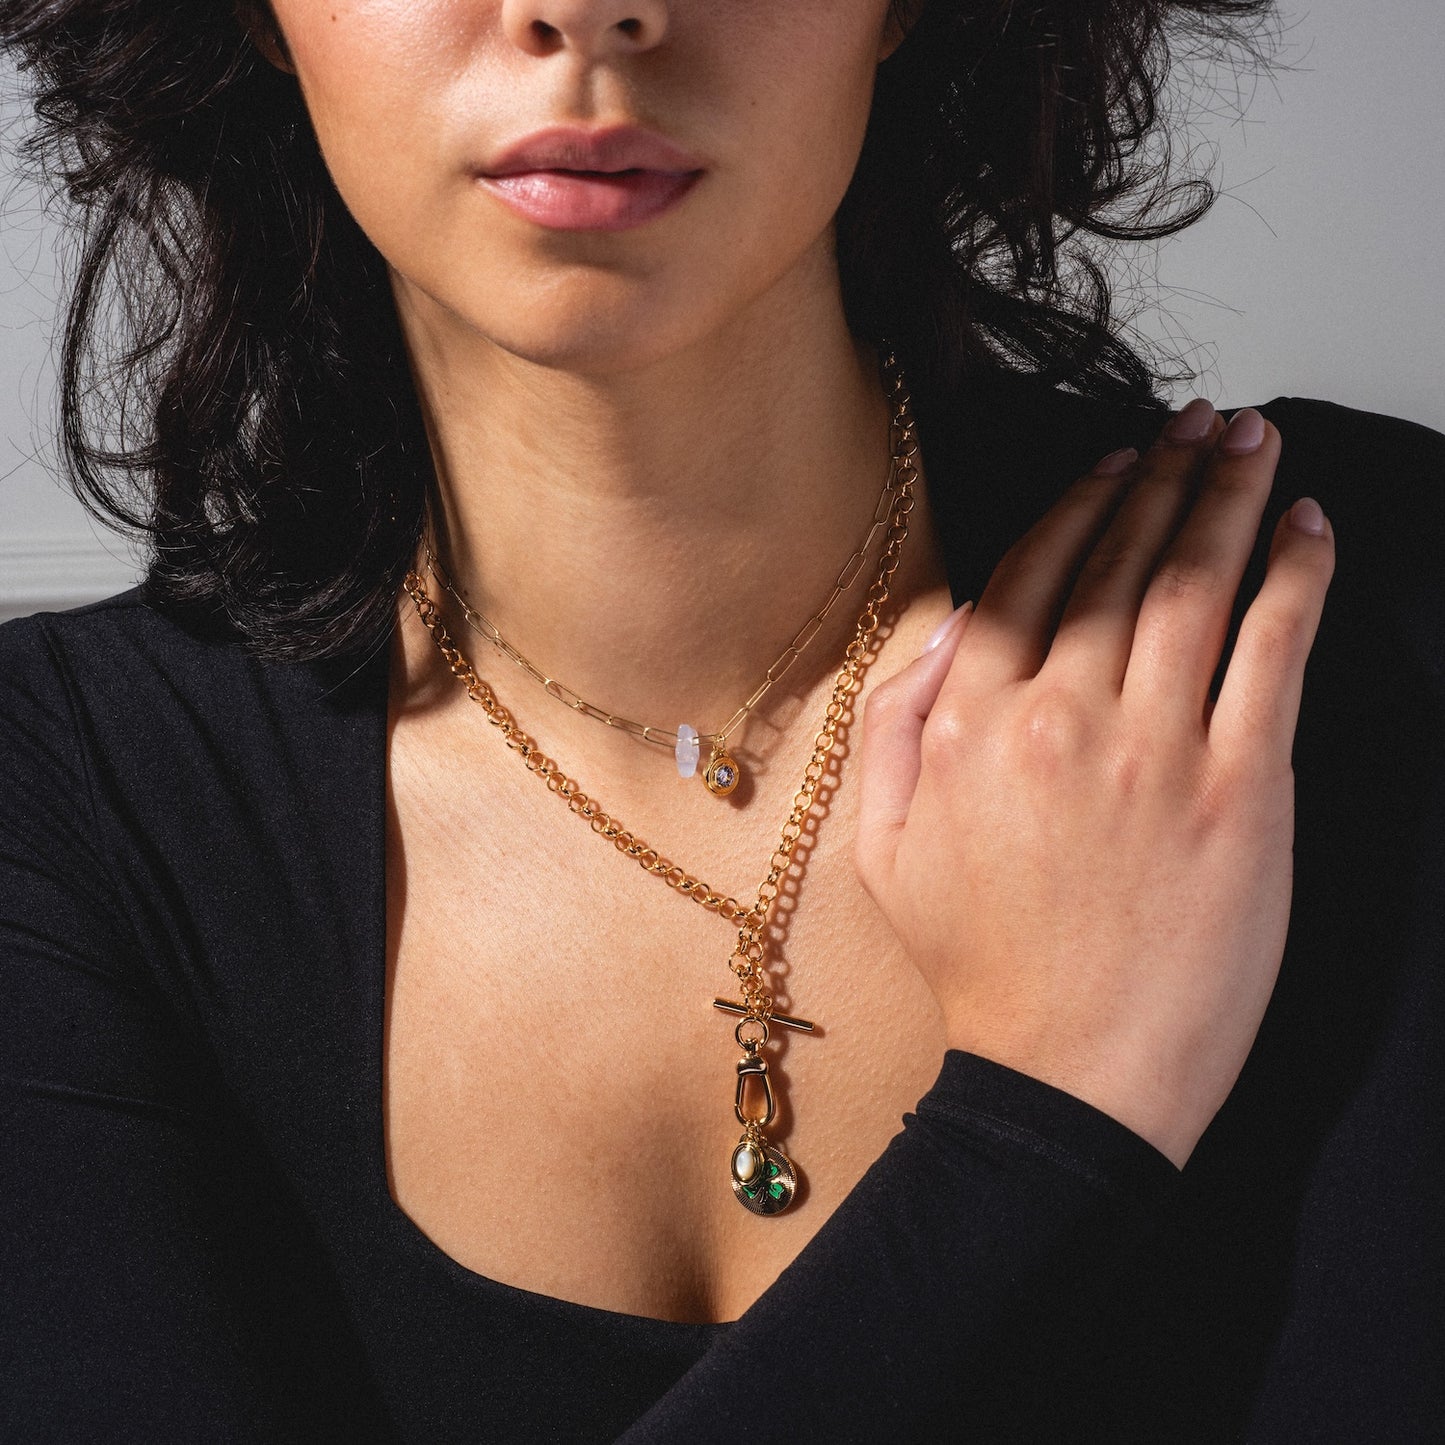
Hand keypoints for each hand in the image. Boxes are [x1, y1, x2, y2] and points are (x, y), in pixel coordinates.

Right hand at [855, 401, 1335, 1166]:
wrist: (1067, 1079)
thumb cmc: (977, 968)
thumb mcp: (878, 849)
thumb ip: (890, 726)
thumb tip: (940, 630)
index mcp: (967, 724)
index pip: (1027, 580)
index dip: (1078, 506)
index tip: (1116, 465)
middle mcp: (1057, 716)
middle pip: (1118, 563)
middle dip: (1166, 474)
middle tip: (1204, 422)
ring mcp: (1152, 749)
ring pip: (1195, 587)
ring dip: (1230, 498)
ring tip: (1256, 442)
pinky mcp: (1241, 790)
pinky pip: (1272, 653)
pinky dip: (1296, 578)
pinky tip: (1308, 528)